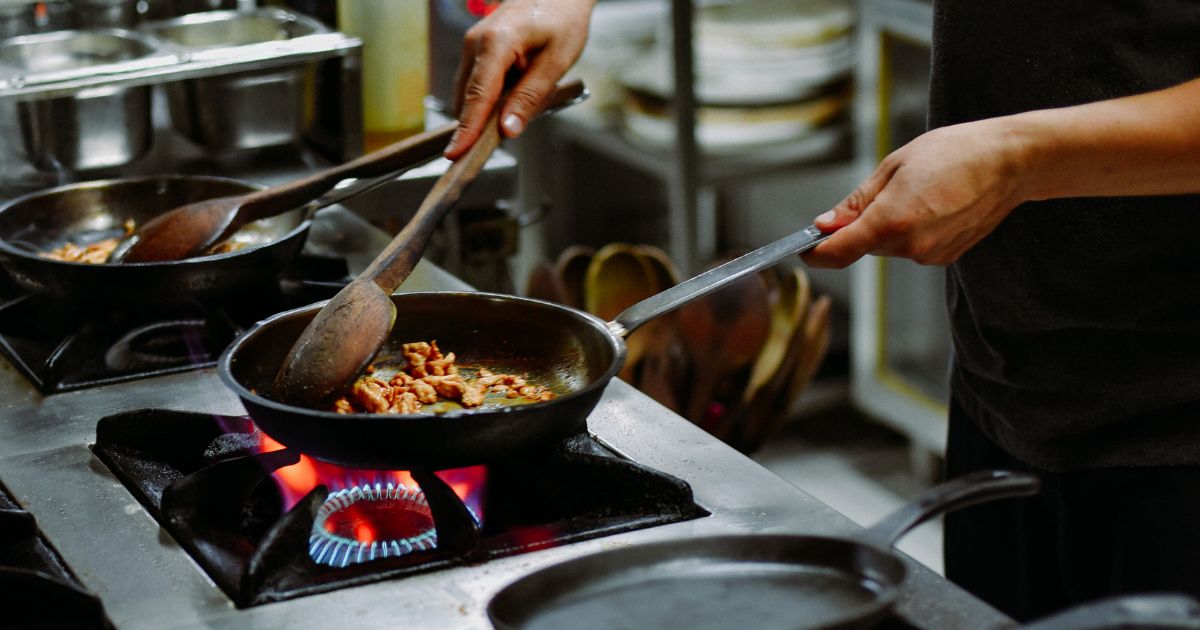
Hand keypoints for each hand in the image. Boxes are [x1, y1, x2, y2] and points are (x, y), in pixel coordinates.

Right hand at [445, 0, 595, 159]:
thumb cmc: (562, 19)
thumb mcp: (555, 62)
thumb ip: (530, 97)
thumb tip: (509, 129)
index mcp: (496, 43)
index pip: (477, 96)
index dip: (466, 129)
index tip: (456, 154)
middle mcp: (476, 42)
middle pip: (467, 98)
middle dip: (476, 125)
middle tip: (495, 146)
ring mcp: (472, 44)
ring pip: (469, 92)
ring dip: (485, 111)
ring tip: (516, 110)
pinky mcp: (476, 49)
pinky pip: (475, 83)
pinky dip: (488, 98)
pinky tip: (512, 96)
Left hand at [802, 118, 1030, 267]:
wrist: (1010, 161)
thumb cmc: (953, 153)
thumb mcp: (894, 166)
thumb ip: (856, 202)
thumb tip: (824, 224)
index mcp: (890, 222)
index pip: (837, 252)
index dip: (815, 252)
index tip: (804, 247)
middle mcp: (909, 247)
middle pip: (863, 246)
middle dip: (861, 225)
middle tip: (887, 189)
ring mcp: (930, 255)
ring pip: (889, 246)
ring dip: (890, 225)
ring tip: (920, 191)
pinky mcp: (946, 257)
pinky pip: (913, 247)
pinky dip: (913, 230)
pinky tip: (935, 204)